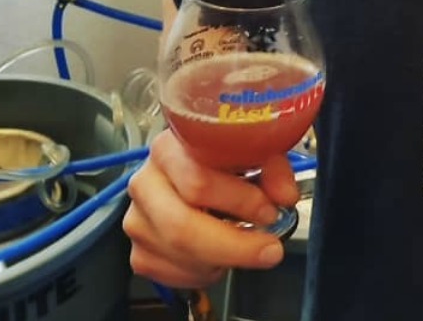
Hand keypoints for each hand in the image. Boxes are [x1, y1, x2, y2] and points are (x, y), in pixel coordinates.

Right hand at [124, 130, 299, 289]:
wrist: (186, 171)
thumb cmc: (220, 159)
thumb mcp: (249, 149)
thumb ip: (271, 168)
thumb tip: (285, 196)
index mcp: (169, 147)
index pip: (197, 181)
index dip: (238, 201)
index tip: (270, 211)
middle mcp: (145, 182)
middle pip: (182, 226)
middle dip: (233, 244)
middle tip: (268, 247)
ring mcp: (137, 219)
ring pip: (181, 255)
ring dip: (221, 259)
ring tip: (243, 245)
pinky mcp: (138, 251)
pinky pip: (173, 274)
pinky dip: (204, 271)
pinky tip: (219, 255)